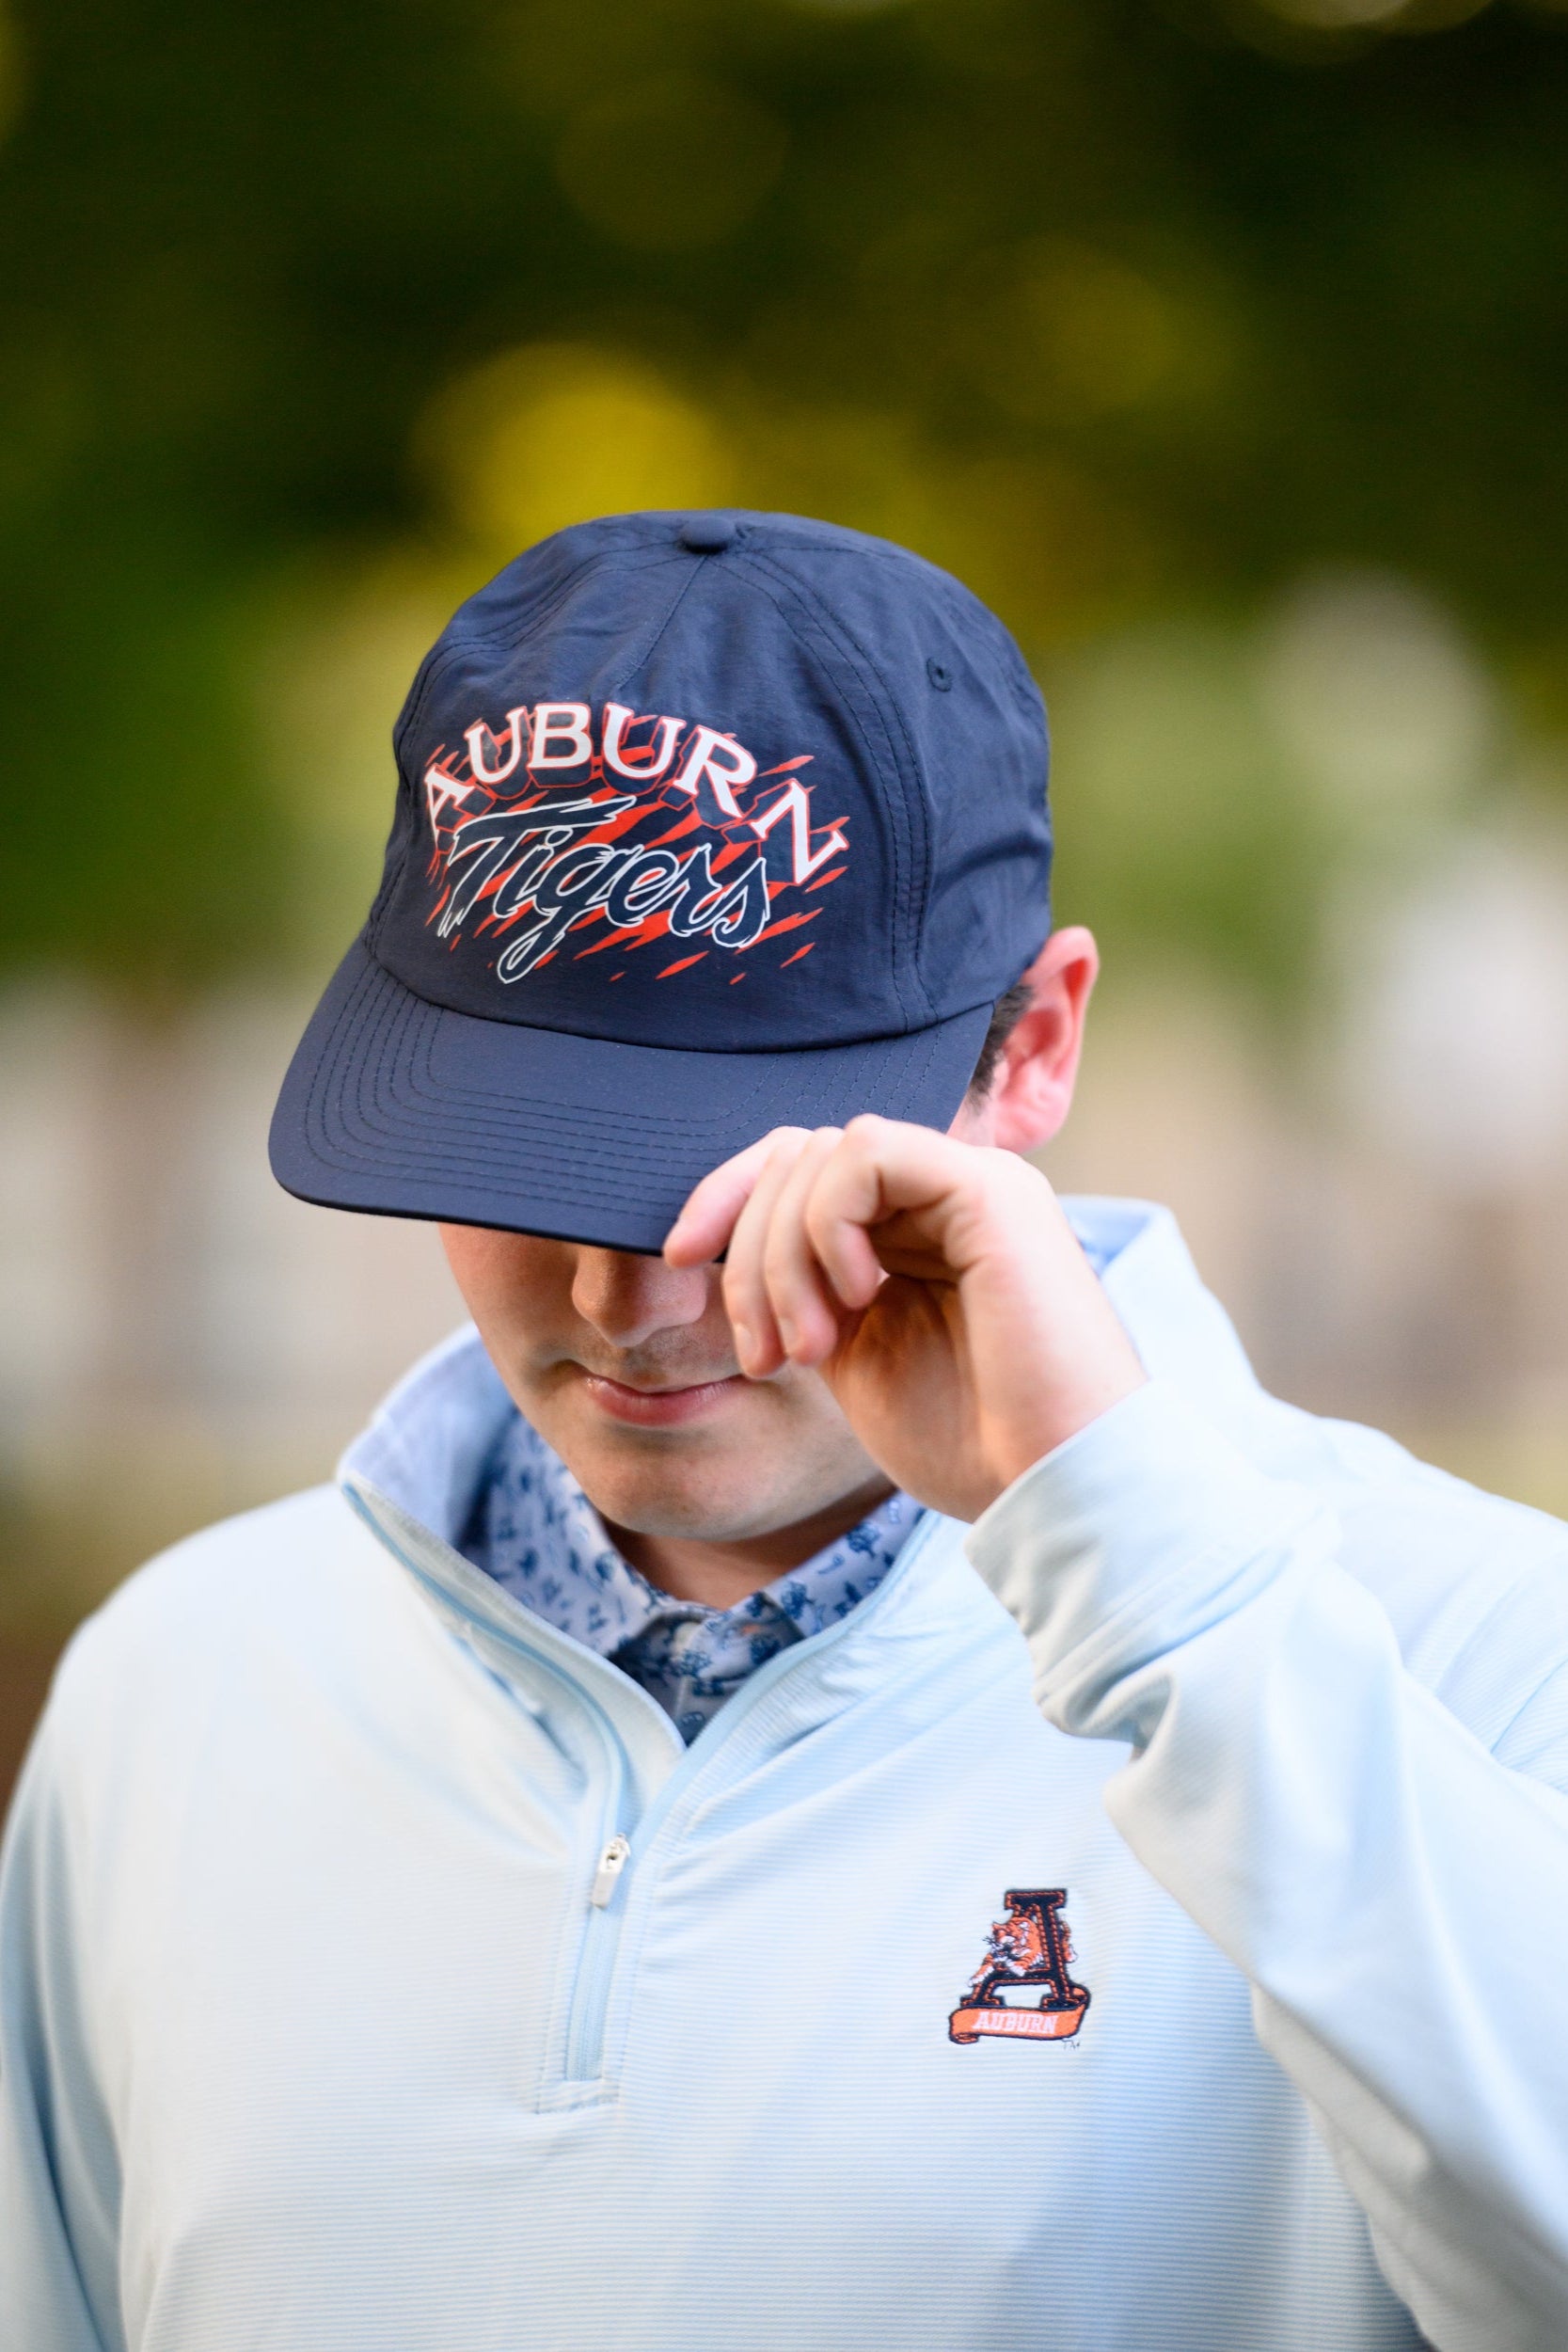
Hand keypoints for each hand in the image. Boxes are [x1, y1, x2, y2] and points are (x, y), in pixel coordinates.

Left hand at [665, 1117, 1146, 1521]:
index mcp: (918, 1228)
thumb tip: (722, 1242)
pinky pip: (867, 1153)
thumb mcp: (856, 1356)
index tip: (679, 1262)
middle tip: (768, 1355)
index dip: (725, 1199)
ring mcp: (973, 1184)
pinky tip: (857, 1296)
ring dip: (782, 1252)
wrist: (1056, 1488)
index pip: (800, 1164)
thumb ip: (808, 1289)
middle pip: (799, 1152)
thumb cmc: (973, 1445)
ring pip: (823, 1150)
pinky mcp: (990, 1190)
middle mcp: (947, 1194)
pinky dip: (829, 1221)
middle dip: (748, 1250)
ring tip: (809, 1348)